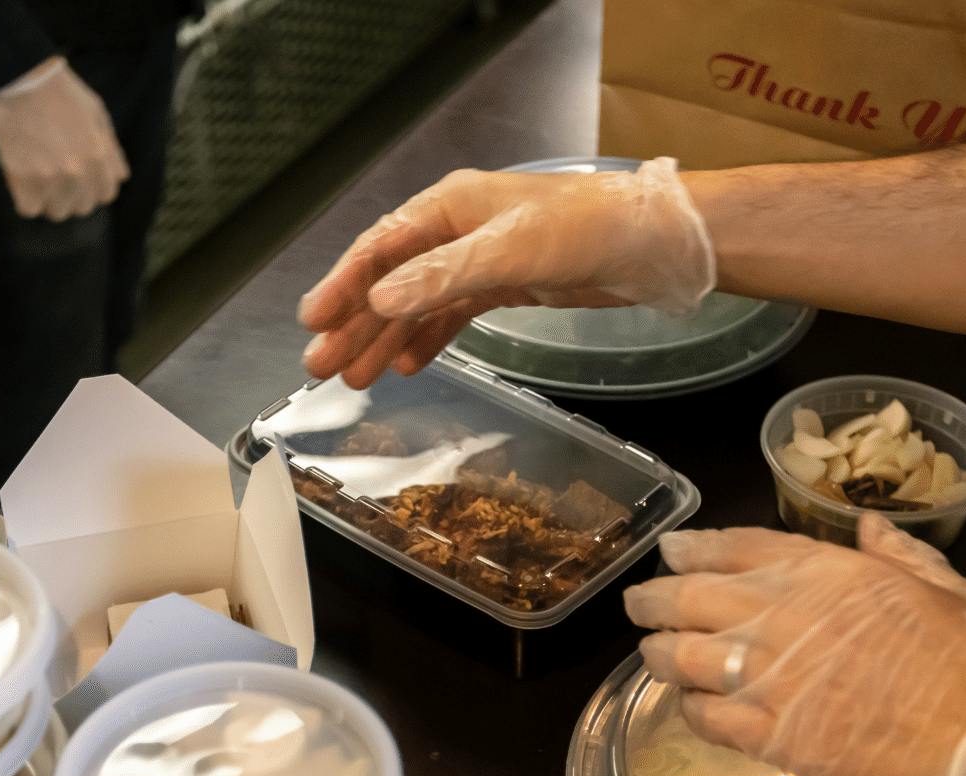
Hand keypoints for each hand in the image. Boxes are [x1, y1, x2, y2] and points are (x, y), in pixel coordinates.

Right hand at [0, 57, 128, 221]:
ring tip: (35, 175)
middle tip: (52, 175)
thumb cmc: (58, 92)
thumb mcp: (97, 114)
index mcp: (100, 156)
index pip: (106, 194)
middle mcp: (80, 171)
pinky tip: (20, 178)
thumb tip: (120, 177)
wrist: (20, 78)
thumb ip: (110, 149)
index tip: (76, 178)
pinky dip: (23, 198)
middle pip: (81, 207)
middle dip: (69, 194)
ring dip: (46, 198)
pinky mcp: (25, 179)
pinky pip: (28, 209)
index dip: (90, 186)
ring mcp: (53, 177)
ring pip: (56, 212)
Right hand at [295, 158, 714, 388]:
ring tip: (355, 378)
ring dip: (385, 339)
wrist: (654, 242)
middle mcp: (456, 231)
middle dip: (354, 324)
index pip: (380, 250)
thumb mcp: (509, 251)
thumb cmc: (585, 229)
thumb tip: (378, 301)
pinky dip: (427, 340)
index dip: (342, 285)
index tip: (311, 322)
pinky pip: (451, 316)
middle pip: (391, 282)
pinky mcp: (504, 286)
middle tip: (320, 367)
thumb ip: (442, 276)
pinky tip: (406, 366)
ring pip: (417, 304)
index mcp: (449, 208)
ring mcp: (479, 260)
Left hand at [624, 515, 965, 775]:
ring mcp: (772, 678)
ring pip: (685, 658)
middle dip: (656, 599)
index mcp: (826, 572)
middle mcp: (784, 616)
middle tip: (639, 604)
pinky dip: (691, 709)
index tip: (672, 551)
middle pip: (692, 598)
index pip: (737, 548)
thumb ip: (896, 553)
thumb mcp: (944, 584)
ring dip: (661, 653)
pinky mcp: (773, 737)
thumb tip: (867, 529)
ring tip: (652, 654)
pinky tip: (691, 707)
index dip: (694, 549)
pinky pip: (708, 719)